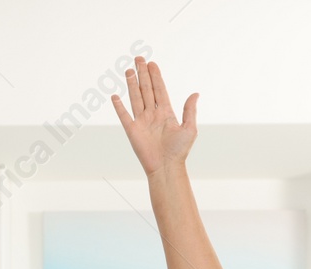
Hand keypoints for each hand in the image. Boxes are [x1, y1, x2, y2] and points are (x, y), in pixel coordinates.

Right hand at [110, 56, 197, 177]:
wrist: (166, 167)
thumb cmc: (179, 151)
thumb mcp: (190, 128)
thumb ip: (189, 110)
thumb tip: (195, 94)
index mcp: (166, 113)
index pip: (159, 89)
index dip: (156, 76)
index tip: (152, 63)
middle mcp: (153, 115)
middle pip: (146, 89)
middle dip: (143, 74)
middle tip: (139, 58)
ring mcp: (141, 121)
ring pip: (135, 97)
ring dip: (131, 84)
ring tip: (129, 70)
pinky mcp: (132, 130)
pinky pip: (124, 115)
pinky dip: (119, 106)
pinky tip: (115, 96)